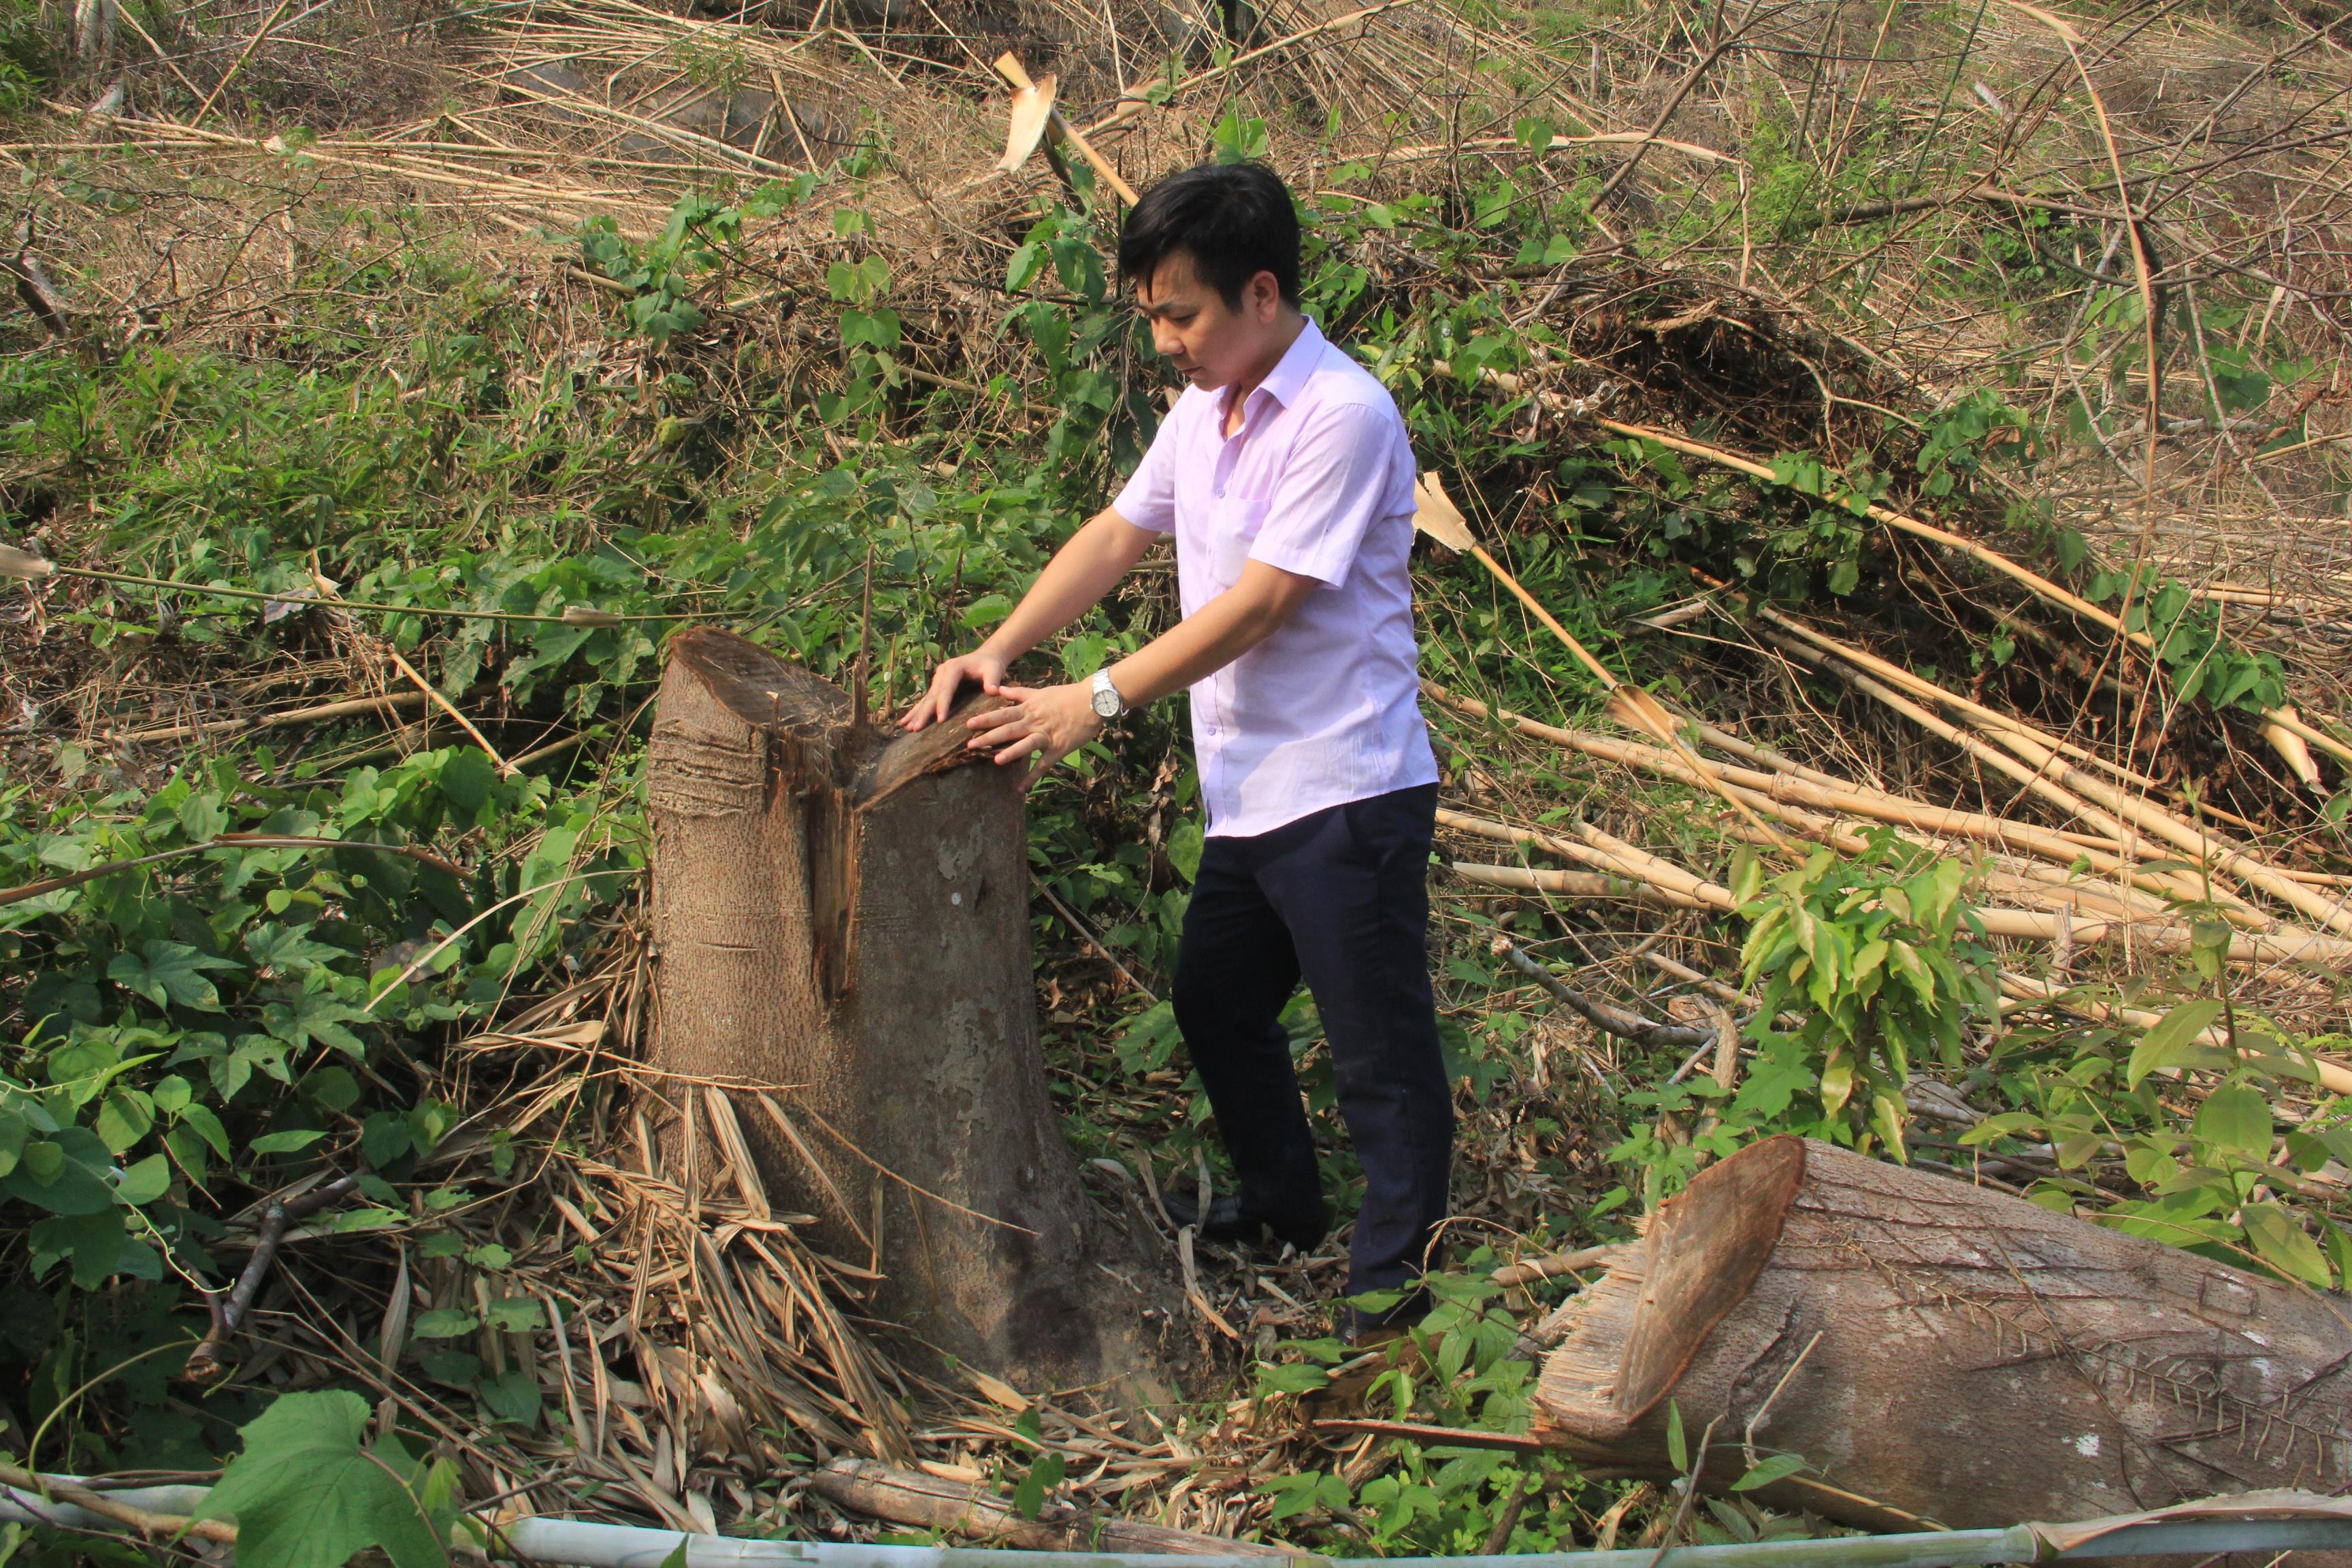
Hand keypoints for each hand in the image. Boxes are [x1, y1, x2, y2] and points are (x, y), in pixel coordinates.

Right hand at [900, 649, 1009, 730]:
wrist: (986, 657)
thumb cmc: (991, 665)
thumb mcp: (994, 670)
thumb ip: (993, 680)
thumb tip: (993, 691)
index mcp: (954, 668)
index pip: (946, 689)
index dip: (943, 705)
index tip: (940, 720)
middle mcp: (942, 672)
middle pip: (932, 695)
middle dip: (924, 713)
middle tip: (916, 728)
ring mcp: (938, 679)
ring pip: (926, 699)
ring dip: (917, 713)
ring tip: (906, 726)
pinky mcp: (938, 685)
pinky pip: (927, 700)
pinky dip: (918, 710)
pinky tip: (907, 721)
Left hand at [961, 681, 1101, 783]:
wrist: (1092, 701)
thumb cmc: (1066, 695)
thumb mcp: (1040, 692)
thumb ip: (1019, 693)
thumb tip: (999, 690)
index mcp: (1029, 708)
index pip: (1003, 713)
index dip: (985, 719)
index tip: (968, 723)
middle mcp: (1035, 722)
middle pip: (1009, 729)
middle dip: (988, 737)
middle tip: (970, 745)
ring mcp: (1047, 735)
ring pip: (1027, 744)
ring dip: (1012, 752)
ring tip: (996, 760)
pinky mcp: (1058, 748)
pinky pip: (1044, 765)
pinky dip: (1033, 777)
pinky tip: (1021, 789)